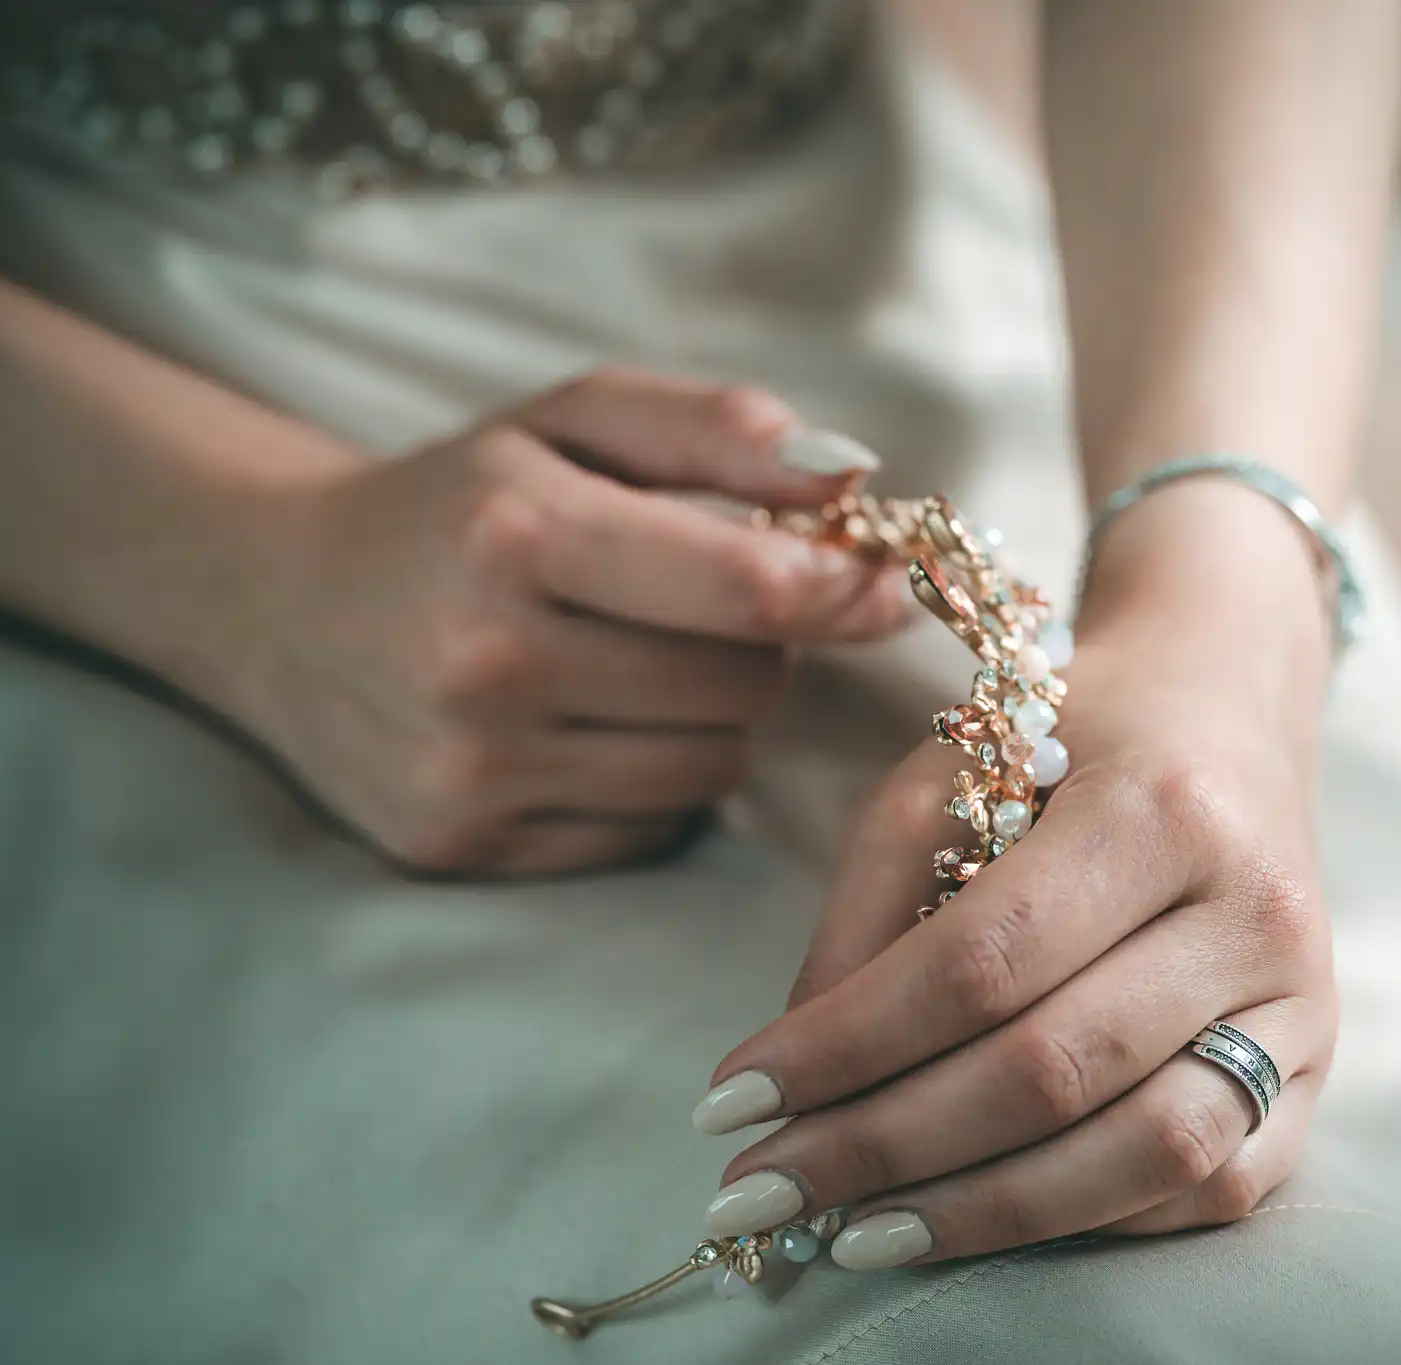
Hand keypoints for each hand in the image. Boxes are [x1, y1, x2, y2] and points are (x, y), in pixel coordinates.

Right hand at [223, 367, 906, 875]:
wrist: (279, 602)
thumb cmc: (459, 500)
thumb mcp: (570, 421)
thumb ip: (713, 429)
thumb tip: (850, 480)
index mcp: (517, 531)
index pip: (746, 590)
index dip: (840, 590)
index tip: (877, 586)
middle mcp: (487, 660)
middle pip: (744, 685)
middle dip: (760, 645)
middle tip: (708, 609)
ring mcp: (471, 768)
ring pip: (711, 766)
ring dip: (714, 717)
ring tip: (643, 663)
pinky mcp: (464, 846)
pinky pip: (648, 827)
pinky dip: (653, 781)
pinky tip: (591, 726)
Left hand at [691, 502, 1336, 1266]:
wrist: (1225, 712)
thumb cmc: (1071, 736)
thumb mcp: (946, 775)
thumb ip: (869, 920)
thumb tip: (794, 1090)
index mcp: (1158, 807)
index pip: (984, 961)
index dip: (849, 1046)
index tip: (731, 1101)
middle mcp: (1254, 907)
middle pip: (1055, 1068)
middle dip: (887, 1147)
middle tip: (761, 1193)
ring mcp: (1303, 998)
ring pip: (1149, 1151)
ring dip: (986, 1214)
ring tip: (860, 1232)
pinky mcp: (1319, 1067)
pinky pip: (1213, 1187)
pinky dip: (1090, 1220)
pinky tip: (988, 1216)